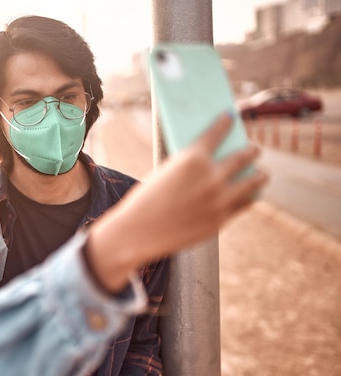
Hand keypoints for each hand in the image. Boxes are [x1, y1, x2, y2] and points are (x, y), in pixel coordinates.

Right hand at [86, 112, 267, 292]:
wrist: (138, 233)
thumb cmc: (146, 200)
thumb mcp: (166, 173)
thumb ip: (190, 166)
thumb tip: (212, 162)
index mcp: (193, 159)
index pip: (216, 133)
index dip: (225, 123)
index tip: (231, 117)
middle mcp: (211, 178)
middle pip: (242, 157)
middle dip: (251, 151)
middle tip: (255, 149)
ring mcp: (219, 201)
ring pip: (252, 182)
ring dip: (260, 175)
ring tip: (263, 173)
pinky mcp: (220, 220)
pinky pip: (242, 205)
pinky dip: (248, 197)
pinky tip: (251, 195)